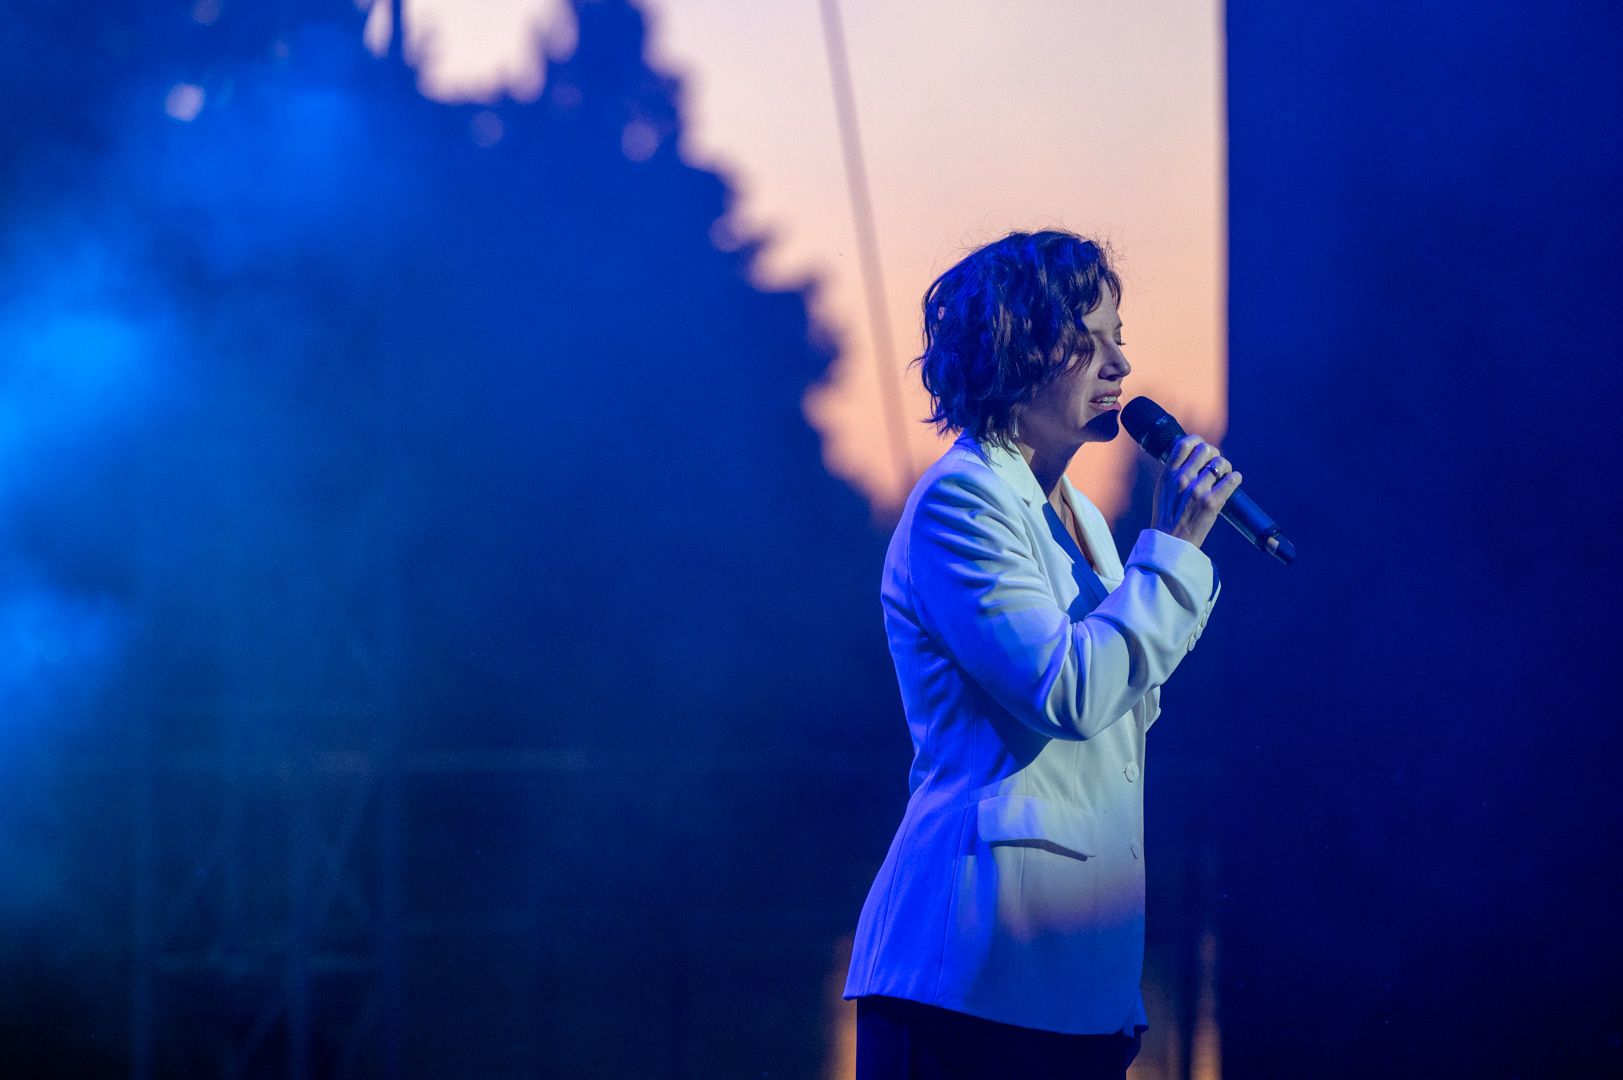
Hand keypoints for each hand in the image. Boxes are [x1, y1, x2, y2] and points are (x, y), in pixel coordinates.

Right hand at [1151, 434, 1241, 548]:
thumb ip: (1173, 474)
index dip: (1197, 441)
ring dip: (1227, 467)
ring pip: (1221, 463)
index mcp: (1169, 474)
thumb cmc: (1167, 516)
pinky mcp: (1212, 503)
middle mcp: (1183, 478)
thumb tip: (1190, 459)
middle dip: (1214, 454)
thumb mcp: (1162, 490)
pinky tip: (1234, 481)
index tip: (1202, 447)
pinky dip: (1236, 478)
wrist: (1170, 541)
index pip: (1185, 444)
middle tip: (1216, 464)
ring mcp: (1198, 490)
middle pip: (1206, 449)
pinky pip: (1232, 480)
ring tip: (1225, 475)